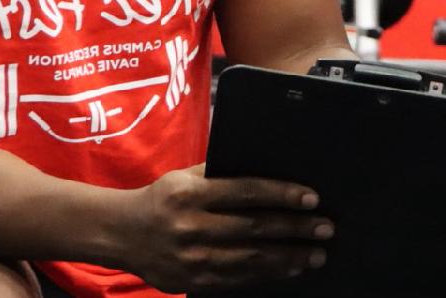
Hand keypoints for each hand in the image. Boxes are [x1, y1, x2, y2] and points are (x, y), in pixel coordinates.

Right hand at [109, 164, 332, 292]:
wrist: (120, 233)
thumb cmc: (161, 198)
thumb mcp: (185, 177)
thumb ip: (221, 173)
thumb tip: (269, 165)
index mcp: (192, 194)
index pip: (247, 192)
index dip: (283, 195)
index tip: (312, 198)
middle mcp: (192, 226)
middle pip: (255, 228)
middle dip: (296, 229)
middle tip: (325, 228)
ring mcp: (192, 258)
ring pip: (251, 258)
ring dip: (289, 257)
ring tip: (316, 254)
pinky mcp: (192, 281)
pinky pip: (238, 279)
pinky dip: (268, 274)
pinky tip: (289, 269)